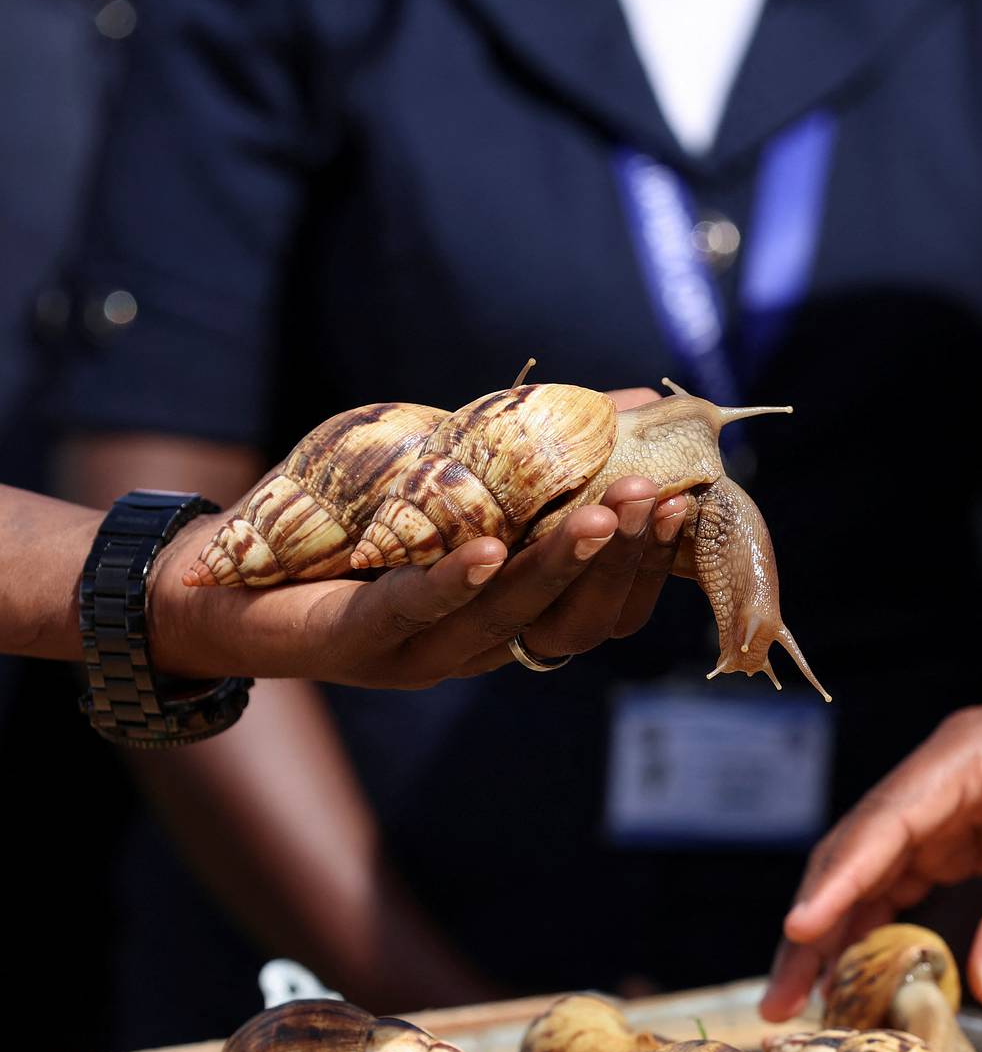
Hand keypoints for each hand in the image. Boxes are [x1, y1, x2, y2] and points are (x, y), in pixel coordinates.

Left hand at [149, 474, 686, 685]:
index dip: (648, 565)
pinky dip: (457, 580)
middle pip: (575, 622)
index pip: (606, 610)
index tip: (681, 498)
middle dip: (619, 560)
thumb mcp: (460, 475)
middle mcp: (482, 646)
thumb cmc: (357, 522)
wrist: (230, 580)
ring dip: (559, 564)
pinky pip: (419, 612)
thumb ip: (542, 451)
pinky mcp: (361, 641)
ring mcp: (424, 653)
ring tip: (601, 512)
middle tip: (653, 497)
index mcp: (513, 616)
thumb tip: (642, 398)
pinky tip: (489, 543)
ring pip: (509, 616)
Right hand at [759, 646, 981, 1020]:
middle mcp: (940, 776)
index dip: (838, 881)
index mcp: (964, 756)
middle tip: (779, 997)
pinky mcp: (966, 830)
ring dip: (838, 932)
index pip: (884, 822)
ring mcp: (948, 803)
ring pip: (873, 871)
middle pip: (858, 851)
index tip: (798, 932)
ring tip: (804, 1000)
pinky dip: (883, 925)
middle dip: (815, 923)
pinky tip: (861, 971)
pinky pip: (909, 880)